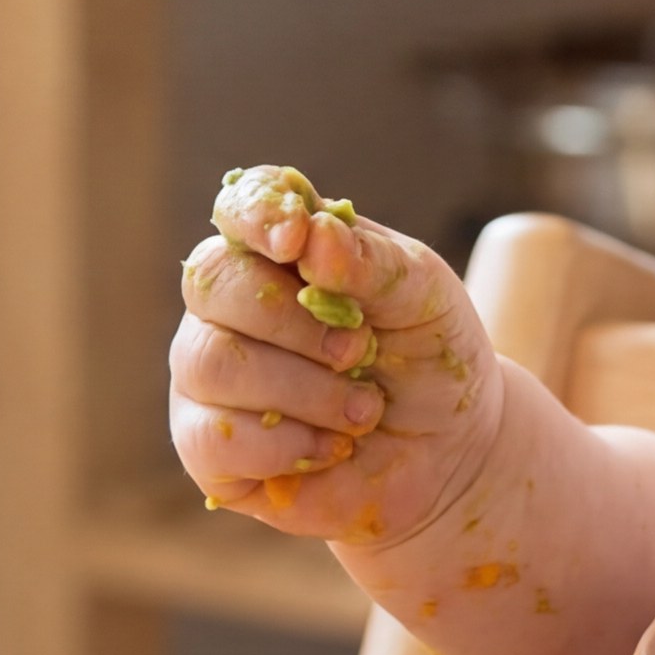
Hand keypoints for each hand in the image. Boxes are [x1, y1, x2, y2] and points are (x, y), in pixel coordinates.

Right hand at [168, 165, 505, 545]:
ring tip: (364, 409)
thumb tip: (313, 237)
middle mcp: (228, 305)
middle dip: (296, 323)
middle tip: (360, 349)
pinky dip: (287, 446)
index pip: (241, 204)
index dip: (256, 215)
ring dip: (304, 390)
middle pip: (213, 284)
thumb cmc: (428, 355)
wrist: (449, 449)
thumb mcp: (424, 298)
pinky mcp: (206, 447)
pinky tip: (332, 447)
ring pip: (211, 362)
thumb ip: (372, 263)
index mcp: (280, 249)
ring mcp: (207, 375)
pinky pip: (212, 438)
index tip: (296, 240)